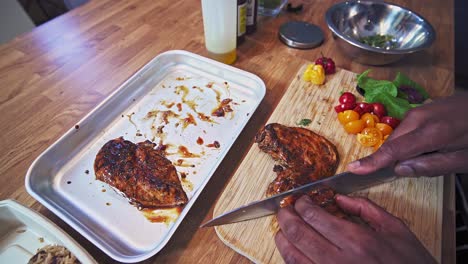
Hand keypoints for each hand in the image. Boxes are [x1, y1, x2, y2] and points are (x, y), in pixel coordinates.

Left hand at [275, 195, 435, 263]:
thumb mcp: (395, 230)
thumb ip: (366, 209)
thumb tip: (340, 198)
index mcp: (357, 240)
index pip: (314, 215)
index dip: (300, 205)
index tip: (299, 200)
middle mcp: (339, 260)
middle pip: (298, 234)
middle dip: (285, 218)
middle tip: (284, 211)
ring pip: (294, 257)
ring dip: (283, 241)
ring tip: (281, 231)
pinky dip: (292, 261)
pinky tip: (293, 253)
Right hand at [348, 92, 467, 176]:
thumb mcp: (464, 161)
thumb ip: (430, 166)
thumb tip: (398, 169)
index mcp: (431, 133)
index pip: (393, 150)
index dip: (372, 162)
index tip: (353, 170)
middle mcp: (420, 117)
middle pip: (394, 142)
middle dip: (395, 158)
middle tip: (419, 167)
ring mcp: (422, 110)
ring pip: (400, 135)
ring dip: (405, 149)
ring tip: (434, 153)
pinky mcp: (425, 107)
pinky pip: (408, 127)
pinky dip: (412, 140)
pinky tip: (434, 143)